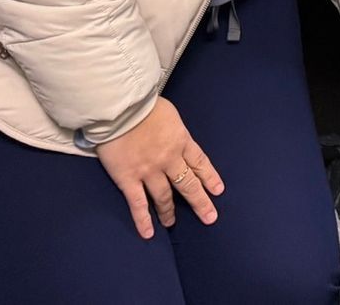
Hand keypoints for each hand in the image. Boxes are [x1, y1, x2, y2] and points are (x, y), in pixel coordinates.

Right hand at [94, 97, 223, 238]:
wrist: (121, 108)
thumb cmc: (144, 106)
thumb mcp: (170, 115)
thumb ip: (174, 130)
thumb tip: (174, 136)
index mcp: (181, 141)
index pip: (200, 163)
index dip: (209, 177)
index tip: (217, 190)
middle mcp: (169, 159)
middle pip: (188, 184)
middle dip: (200, 202)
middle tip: (209, 217)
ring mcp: (149, 171)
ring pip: (164, 196)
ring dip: (169, 212)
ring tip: (172, 223)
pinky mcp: (128, 178)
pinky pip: (138, 203)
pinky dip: (143, 220)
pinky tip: (149, 233)